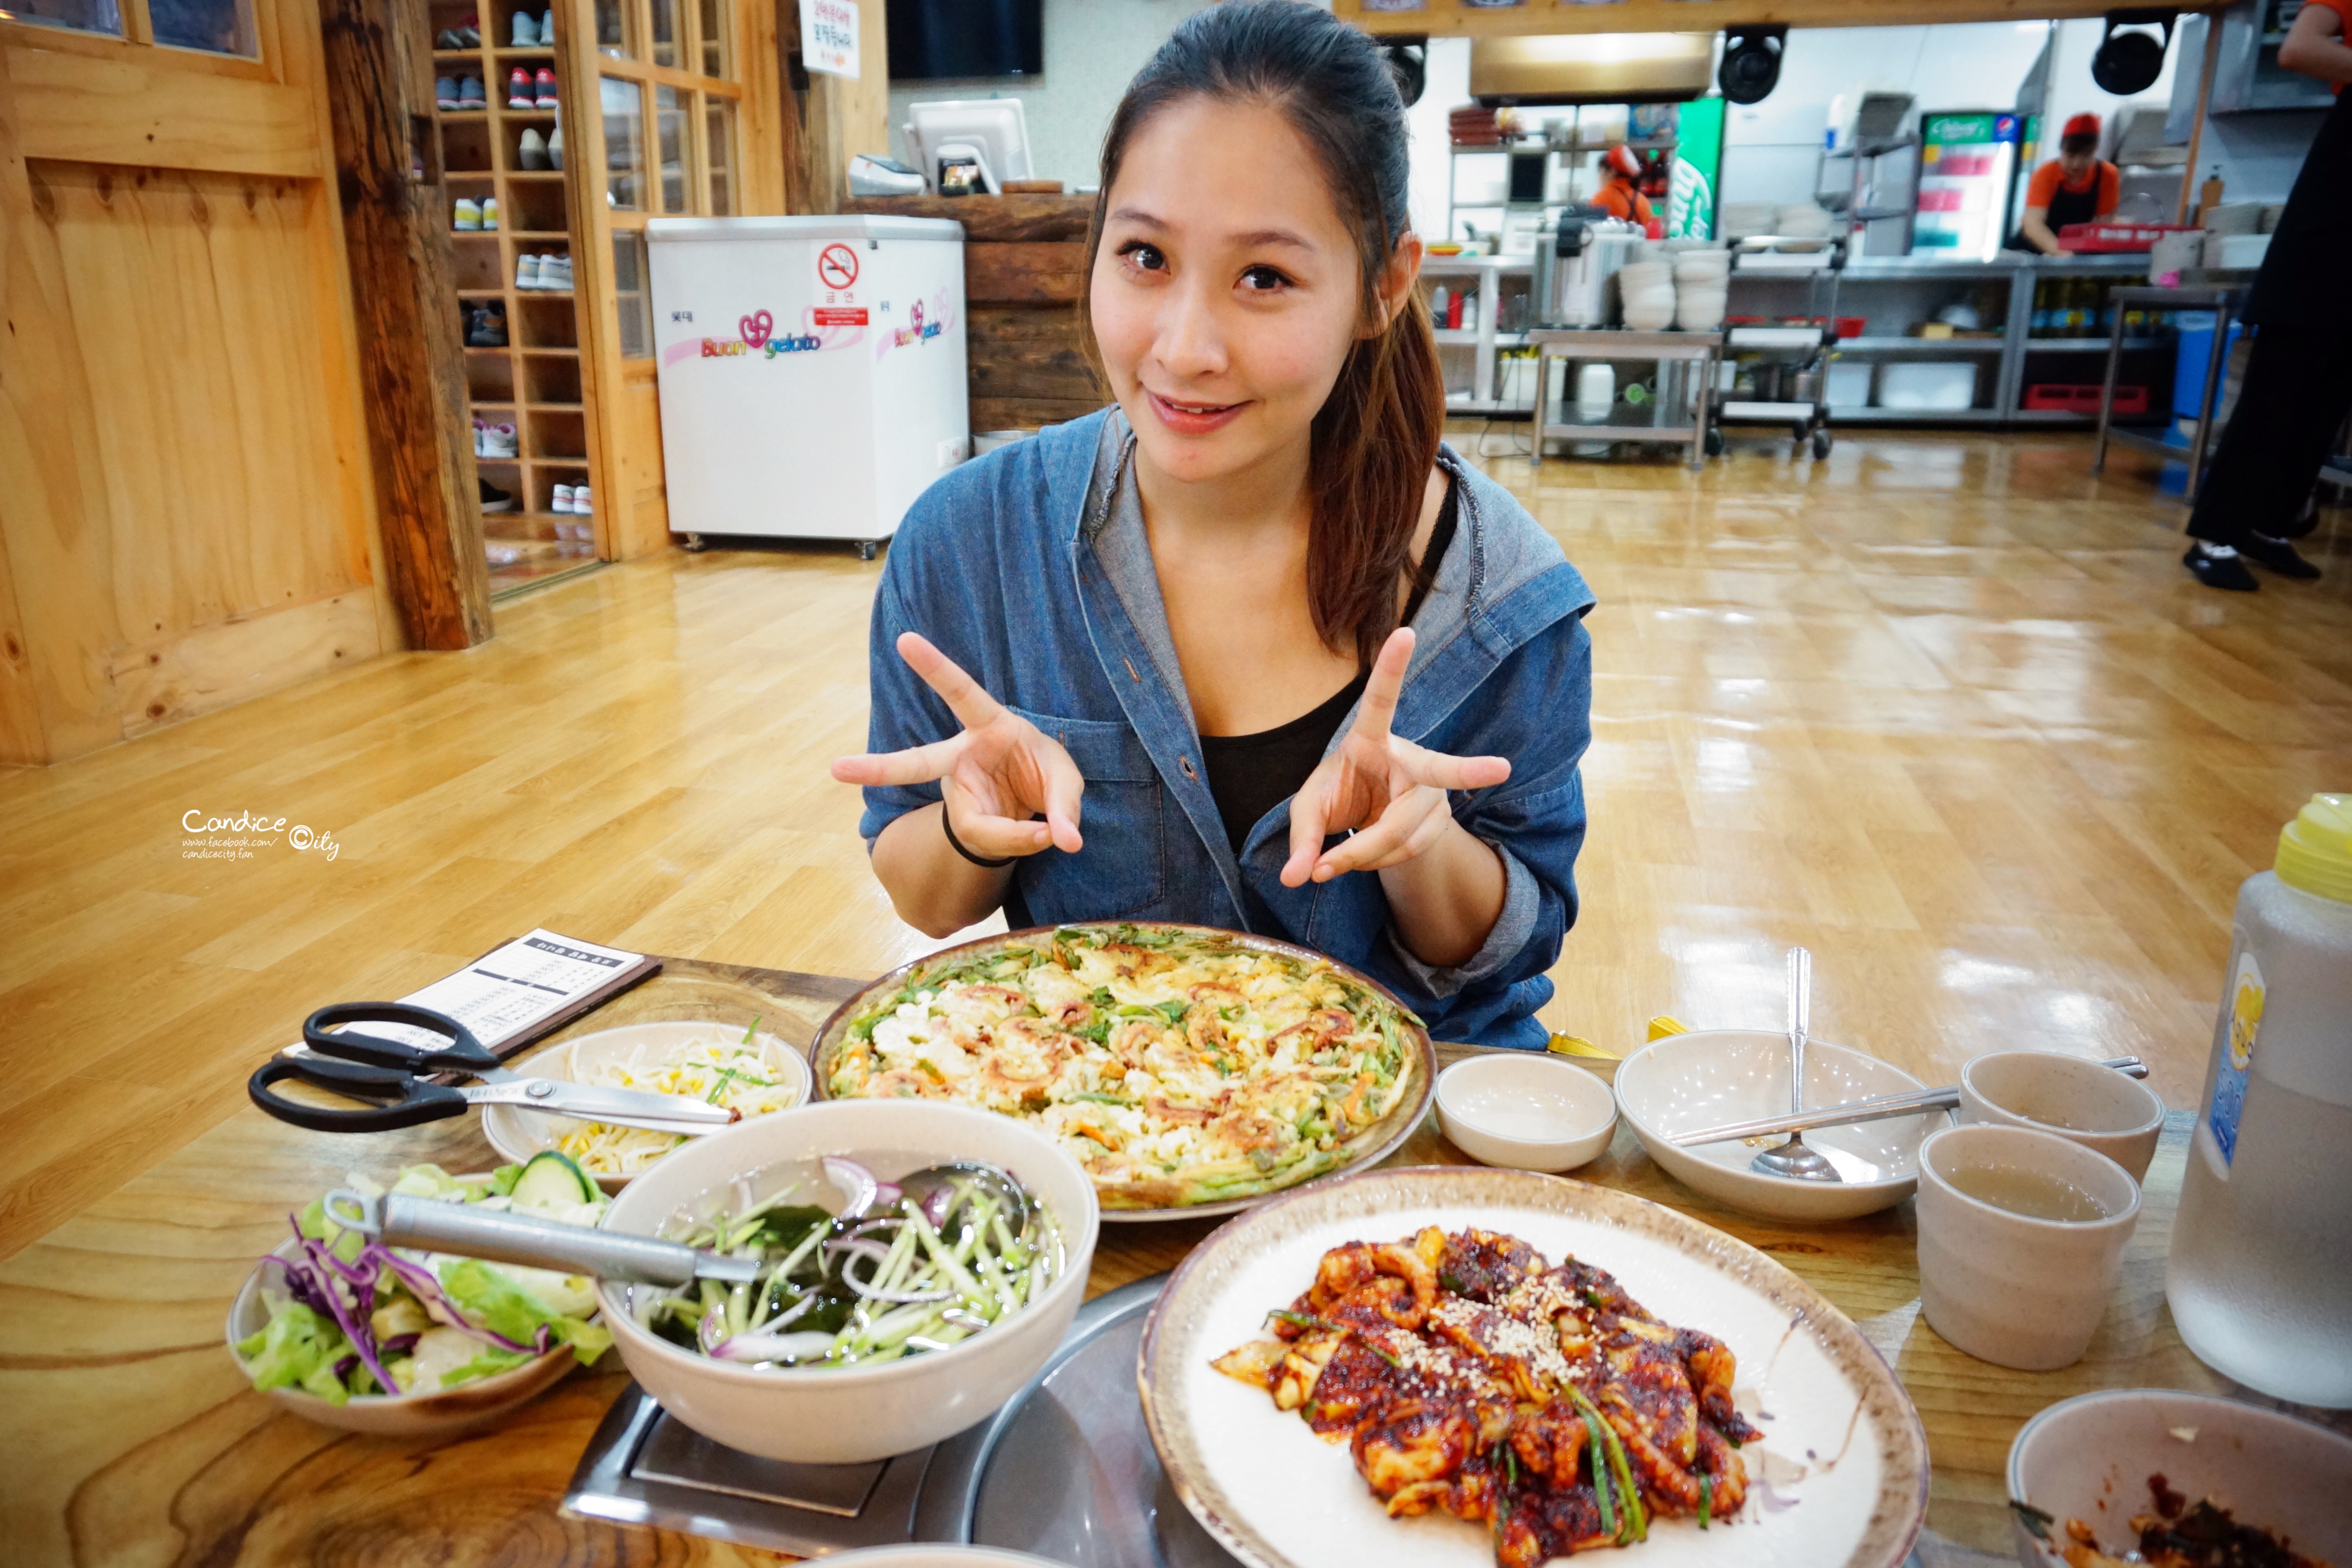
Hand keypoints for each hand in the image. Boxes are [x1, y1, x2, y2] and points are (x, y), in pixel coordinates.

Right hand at [831, 632, 1083, 859]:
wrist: (1037, 806)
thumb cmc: (1045, 774)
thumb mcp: (1066, 779)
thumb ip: (1065, 805)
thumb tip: (1067, 841)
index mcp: (990, 726)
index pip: (960, 693)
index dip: (935, 667)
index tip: (905, 639)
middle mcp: (964, 758)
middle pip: (917, 764)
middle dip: (876, 770)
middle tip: (835, 769)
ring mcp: (961, 792)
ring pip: (971, 823)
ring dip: (1013, 835)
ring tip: (1047, 832)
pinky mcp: (967, 821)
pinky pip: (992, 840)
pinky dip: (1021, 842)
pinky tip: (1041, 836)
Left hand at [1281, 628, 1509, 887]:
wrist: (1366, 817)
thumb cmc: (1336, 797)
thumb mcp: (1309, 811)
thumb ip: (1301, 840)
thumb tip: (1295, 880)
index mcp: (1370, 737)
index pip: (1381, 700)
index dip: (1392, 667)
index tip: (1404, 631)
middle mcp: (1410, 758)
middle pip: (1431, 776)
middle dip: (1470, 771)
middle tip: (1501, 769)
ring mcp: (1432, 789)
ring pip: (1403, 833)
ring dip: (1362, 856)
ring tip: (1336, 859)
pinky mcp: (1441, 818)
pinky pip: (1408, 851)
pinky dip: (1377, 863)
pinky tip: (1367, 854)